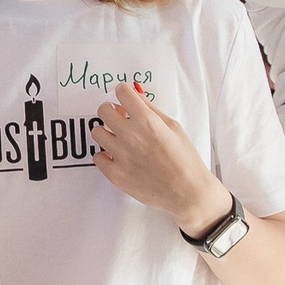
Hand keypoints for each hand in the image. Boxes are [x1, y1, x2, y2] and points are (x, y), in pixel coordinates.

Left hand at [89, 81, 228, 229]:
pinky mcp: (115, 174)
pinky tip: (117, 156)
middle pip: (103, 110)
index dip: (123, 92)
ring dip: (106, 131)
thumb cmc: (185, 158)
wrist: (187, 192)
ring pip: (97, 132)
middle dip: (111, 110)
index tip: (124, 96)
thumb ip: (151, 109)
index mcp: (148, 121)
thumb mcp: (173, 127)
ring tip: (118, 138)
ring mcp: (121, 156)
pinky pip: (97, 157)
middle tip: (119, 116)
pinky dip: (105, 154)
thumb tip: (135, 95)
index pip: (122, 92)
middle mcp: (131, 136)